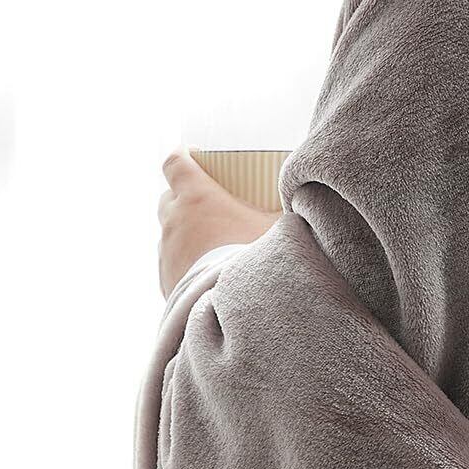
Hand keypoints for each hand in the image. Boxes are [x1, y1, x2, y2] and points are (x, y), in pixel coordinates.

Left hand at [157, 148, 278, 297]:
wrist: (241, 310)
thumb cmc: (260, 262)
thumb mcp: (281, 227)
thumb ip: (286, 207)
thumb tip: (302, 195)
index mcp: (197, 197)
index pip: (174, 162)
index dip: (183, 158)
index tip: (195, 160)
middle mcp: (175, 221)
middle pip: (169, 198)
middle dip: (184, 198)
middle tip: (210, 207)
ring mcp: (167, 252)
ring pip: (170, 234)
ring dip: (185, 235)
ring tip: (211, 248)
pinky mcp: (166, 281)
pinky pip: (172, 265)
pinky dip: (185, 265)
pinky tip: (205, 274)